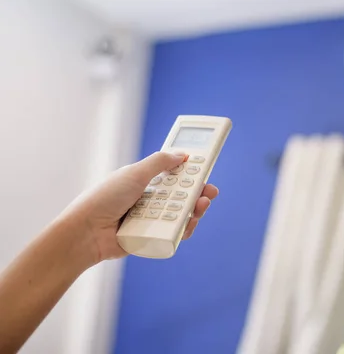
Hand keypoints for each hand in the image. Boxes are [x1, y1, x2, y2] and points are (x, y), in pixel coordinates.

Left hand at [61, 152, 217, 262]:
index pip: (173, 175)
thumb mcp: (135, 173)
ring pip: (182, 214)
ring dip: (195, 209)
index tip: (204, 169)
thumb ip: (160, 162)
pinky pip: (175, 232)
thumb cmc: (104, 199)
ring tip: (200, 206)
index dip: (189, 172)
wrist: (86, 232)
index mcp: (144, 181)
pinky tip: (189, 223)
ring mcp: (152, 219)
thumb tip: (182, 154)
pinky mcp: (152, 236)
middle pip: (182, 195)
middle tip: (210, 191)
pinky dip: (184, 228)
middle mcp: (149, 199)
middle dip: (198, 192)